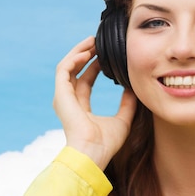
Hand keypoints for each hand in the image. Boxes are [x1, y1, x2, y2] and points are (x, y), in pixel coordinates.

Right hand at [53, 36, 136, 169]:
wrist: (92, 154)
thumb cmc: (105, 144)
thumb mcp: (123, 120)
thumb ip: (127, 104)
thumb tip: (134, 89)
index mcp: (81, 108)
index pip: (85, 81)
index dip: (94, 66)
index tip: (105, 55)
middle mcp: (69, 101)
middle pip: (75, 71)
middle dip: (86, 54)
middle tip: (98, 42)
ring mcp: (63, 98)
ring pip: (67, 66)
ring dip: (79, 52)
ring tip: (92, 41)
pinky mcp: (61, 95)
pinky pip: (64, 70)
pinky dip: (74, 58)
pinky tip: (86, 52)